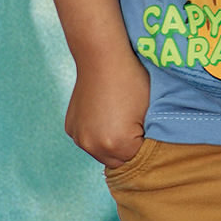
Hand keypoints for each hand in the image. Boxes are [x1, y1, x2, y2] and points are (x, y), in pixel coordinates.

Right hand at [65, 46, 150, 167]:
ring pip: (102, 153)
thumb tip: (147, 152)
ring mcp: (79, 138)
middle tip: (134, 125)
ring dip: (111, 144)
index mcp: (117, 144)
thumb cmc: (131, 82)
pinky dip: (97, 135)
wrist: (102, 59)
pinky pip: (89, 141)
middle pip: (118, 161)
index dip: (145, 145)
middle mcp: (93, 146)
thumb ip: (148, 140)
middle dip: (127, 149)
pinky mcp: (71, 129)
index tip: (147, 129)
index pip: (138, 160)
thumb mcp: (149, 114)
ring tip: (118, 119)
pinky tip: (104, 116)